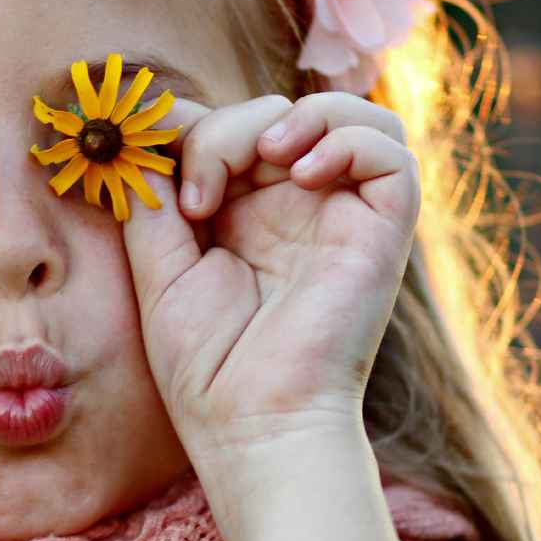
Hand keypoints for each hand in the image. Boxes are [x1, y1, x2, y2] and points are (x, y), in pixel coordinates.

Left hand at [121, 92, 420, 465]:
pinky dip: (348, 138)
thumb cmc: (205, 365)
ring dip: (300, 115)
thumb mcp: (158, 266)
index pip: (231, 128)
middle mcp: (296, 209)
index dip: (194, 128)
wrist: (252, 426)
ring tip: (263, 156)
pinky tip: (302, 173)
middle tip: (197, 196)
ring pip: (349, 116)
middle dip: (227, 130)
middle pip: (276, 114)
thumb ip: (153, 196)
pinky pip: (392, 152)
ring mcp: (340, 218)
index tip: (158, 175)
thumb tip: (148, 129)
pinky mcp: (381, 234)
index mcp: (244, 215)